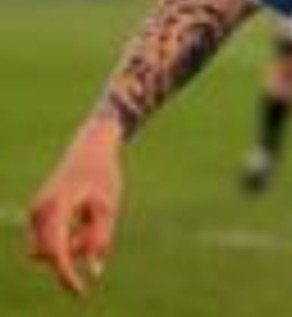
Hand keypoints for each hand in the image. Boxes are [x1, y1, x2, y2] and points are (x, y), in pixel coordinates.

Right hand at [28, 118, 123, 294]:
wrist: (91, 147)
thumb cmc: (103, 175)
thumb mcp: (108, 208)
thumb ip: (100, 239)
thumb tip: (93, 271)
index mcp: (56, 207)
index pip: (55, 251)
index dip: (66, 275)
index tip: (81, 291)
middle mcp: (39, 211)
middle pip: (53, 252)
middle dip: (78, 251)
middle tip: (99, 223)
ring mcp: (35, 212)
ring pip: (53, 247)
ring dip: (75, 243)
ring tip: (94, 214)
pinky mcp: (39, 213)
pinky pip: (53, 238)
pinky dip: (70, 237)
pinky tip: (85, 214)